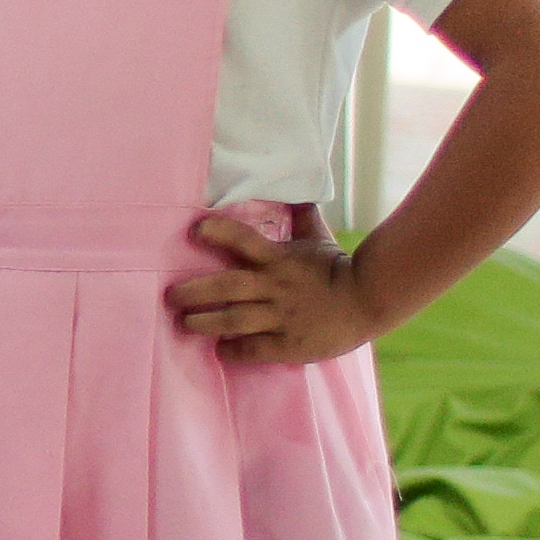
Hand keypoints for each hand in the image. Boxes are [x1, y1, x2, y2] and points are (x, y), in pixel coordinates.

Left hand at [171, 209, 382, 365]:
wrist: (370, 302)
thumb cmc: (339, 269)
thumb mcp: (318, 238)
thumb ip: (301, 216)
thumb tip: (298, 189)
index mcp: (280, 259)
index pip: (244, 239)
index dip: (219, 233)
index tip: (194, 230)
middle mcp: (276, 286)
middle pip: (228, 286)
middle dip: (194, 290)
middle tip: (169, 296)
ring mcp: (282, 317)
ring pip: (235, 319)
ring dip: (205, 322)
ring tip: (184, 324)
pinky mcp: (289, 344)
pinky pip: (254, 348)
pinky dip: (234, 350)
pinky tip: (220, 349)